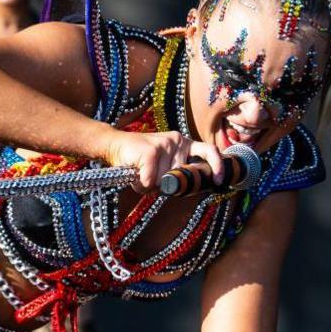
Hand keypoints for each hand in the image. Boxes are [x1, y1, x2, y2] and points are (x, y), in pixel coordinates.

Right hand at [104, 130, 224, 193]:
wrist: (112, 145)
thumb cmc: (137, 160)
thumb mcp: (162, 164)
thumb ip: (176, 174)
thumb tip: (190, 191)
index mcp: (183, 143)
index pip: (209, 151)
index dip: (216, 165)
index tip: (218, 180)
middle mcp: (178, 140)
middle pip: (181, 177)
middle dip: (165, 184)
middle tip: (151, 178)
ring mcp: (165, 144)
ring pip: (164, 181)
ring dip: (149, 185)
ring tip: (139, 174)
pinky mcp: (151, 151)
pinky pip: (151, 181)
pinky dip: (141, 184)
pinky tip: (134, 175)